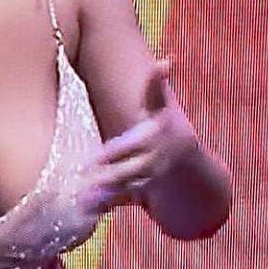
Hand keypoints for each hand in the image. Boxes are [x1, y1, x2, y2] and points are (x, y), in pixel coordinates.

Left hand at [81, 59, 198, 212]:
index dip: (114, 153)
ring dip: (104, 194)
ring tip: (80, 197)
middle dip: (107, 176)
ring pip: (124, 189)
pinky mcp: (138, 193)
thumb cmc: (165, 126)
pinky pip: (121, 200)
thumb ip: (158, 85)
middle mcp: (151, 162)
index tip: (96, 157)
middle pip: (126, 171)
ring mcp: (146, 180)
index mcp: (153, 140)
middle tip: (81, 178)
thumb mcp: (163, 106)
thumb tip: (168, 59)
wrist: (186, 163)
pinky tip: (84, 209)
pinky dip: (105, 205)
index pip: (132, 147)